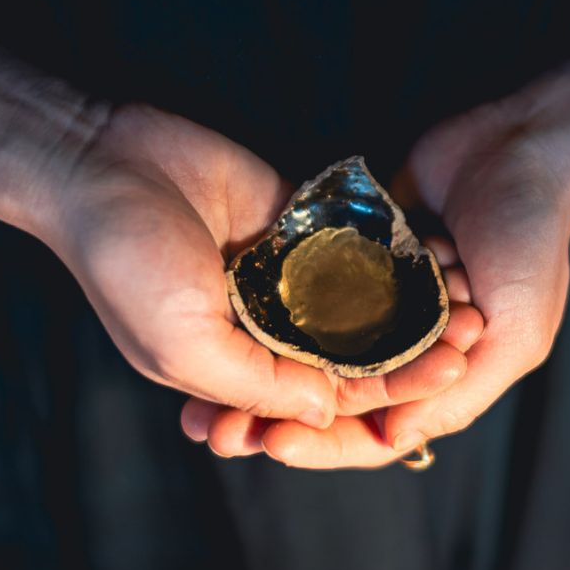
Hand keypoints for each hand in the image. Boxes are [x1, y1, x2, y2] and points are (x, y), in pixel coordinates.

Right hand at [45, 103, 481, 432]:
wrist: (103, 160)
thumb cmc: (127, 261)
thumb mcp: (184, 342)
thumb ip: (256, 382)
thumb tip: (326, 409)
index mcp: (232, 367)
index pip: (317, 398)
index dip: (377, 397)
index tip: (437, 382)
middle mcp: (260, 326)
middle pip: (346, 352)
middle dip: (404, 355)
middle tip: (465, 347)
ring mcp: (278, 273)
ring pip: (353, 301)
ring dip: (404, 307)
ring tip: (464, 305)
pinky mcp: (290, 223)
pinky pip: (344, 245)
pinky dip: (385, 254)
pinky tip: (436, 256)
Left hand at [196, 91, 569, 466]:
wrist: (524, 145)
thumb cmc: (534, 240)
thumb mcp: (518, 331)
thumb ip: (460, 392)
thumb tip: (392, 445)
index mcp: (448, 371)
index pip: (377, 426)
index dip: (325, 442)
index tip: (271, 443)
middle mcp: (409, 337)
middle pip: (335, 389)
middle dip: (282, 408)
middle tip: (222, 424)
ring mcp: (382, 291)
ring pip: (316, 338)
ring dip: (270, 358)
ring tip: (212, 377)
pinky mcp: (361, 245)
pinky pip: (314, 279)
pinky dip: (281, 296)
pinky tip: (235, 308)